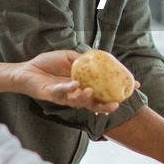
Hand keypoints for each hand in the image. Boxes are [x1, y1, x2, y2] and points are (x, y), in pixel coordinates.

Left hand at [18, 50, 138, 114]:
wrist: (27, 69)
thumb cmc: (48, 64)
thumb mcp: (70, 58)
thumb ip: (83, 60)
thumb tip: (99, 58)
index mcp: (83, 86)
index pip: (105, 90)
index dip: (119, 90)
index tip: (135, 85)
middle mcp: (76, 95)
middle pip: (94, 104)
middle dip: (106, 106)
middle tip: (116, 103)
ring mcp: (64, 97)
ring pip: (79, 102)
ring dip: (86, 98)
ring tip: (92, 91)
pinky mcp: (51, 95)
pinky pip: (62, 93)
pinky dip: (69, 89)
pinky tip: (75, 84)